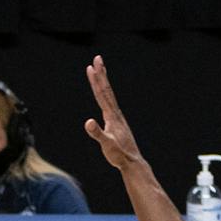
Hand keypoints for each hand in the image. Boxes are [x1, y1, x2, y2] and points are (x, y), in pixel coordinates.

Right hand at [83, 55, 144, 169]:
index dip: (97, 80)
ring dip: (103, 83)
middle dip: (101, 74)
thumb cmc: (119, 155)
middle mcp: (116, 114)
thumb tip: (88, 122)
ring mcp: (117, 118)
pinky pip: (110, 105)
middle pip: (106, 90)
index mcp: (112, 116)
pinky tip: (104, 96)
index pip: (102, 94)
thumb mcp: (106, 144)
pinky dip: (106, 96)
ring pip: (109, 96)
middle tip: (97, 58)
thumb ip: (97, 133)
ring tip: (100, 71)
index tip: (92, 66)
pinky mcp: (117, 123)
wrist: (132, 162)